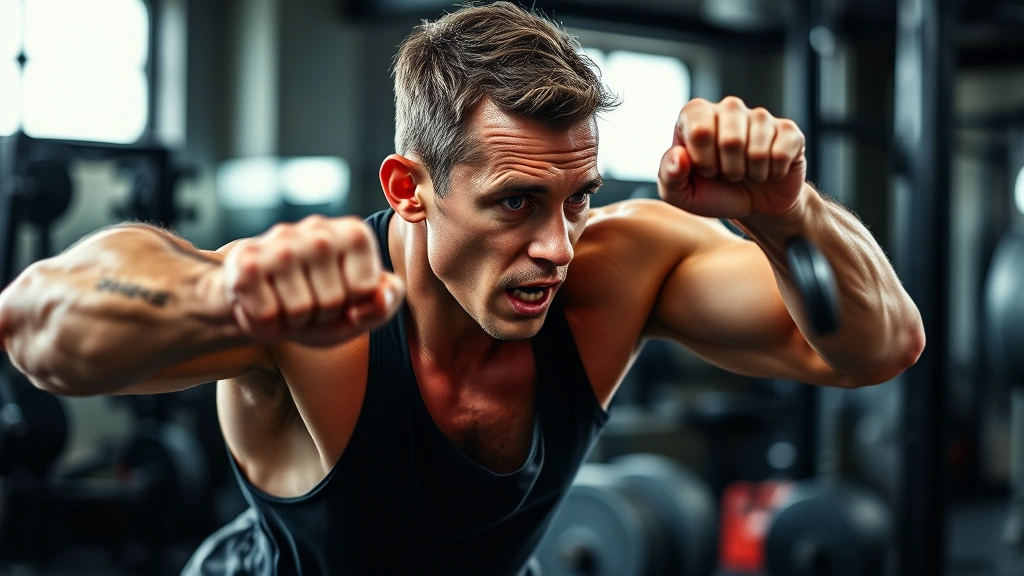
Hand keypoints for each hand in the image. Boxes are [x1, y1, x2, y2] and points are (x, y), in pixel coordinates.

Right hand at [220, 215, 403, 345]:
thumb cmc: (319, 302)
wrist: (259, 300)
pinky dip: (266, 323)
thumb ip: (385, 302)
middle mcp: (319, 229)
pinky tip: (264, 303)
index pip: (365, 290)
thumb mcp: (362, 308)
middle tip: (309, 300)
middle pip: (333, 301)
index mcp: (354, 233)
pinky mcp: (246, 261)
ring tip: (287, 301)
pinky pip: (267, 316)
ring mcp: (280, 242)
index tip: (339, 294)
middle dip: (322, 314)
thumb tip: (379, 298)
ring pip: (300, 310)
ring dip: (293, 319)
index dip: (352, 305)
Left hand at [658, 97, 806, 219]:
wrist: (753, 206)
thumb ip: (669, 177)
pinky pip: (781, 153)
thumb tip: (680, 156)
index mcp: (697, 115)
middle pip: (730, 140)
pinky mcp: (789, 130)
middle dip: (728, 170)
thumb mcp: (681, 194)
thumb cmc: (713, 193)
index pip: (698, 128)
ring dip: (750, 174)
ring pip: (756, 149)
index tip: (705, 170)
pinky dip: (772, 173)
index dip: (702, 158)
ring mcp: (760, 116)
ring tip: (747, 173)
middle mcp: (729, 107)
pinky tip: (768, 171)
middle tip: (728, 174)